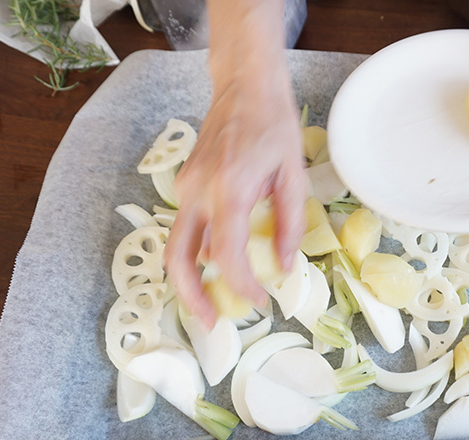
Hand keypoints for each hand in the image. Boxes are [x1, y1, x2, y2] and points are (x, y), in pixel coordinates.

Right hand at [164, 0, 306, 325]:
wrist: (244, 87)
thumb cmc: (274, 125)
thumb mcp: (293, 175)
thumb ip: (289, 225)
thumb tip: (284, 267)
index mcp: (229, 189)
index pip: (225, 254)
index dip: (241, 284)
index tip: (259, 300)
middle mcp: (199, 191)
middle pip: (179, 257)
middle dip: (191, 296)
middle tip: (211, 323)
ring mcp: (186, 187)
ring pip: (175, 245)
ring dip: (189, 279)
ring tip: (212, 302)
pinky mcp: (185, 184)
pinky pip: (185, 227)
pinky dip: (196, 253)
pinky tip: (219, 264)